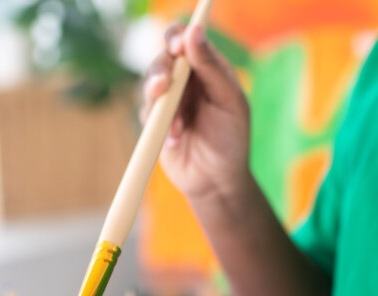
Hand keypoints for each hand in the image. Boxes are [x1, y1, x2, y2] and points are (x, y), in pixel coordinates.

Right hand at [141, 22, 251, 202]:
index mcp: (208, 68)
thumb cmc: (231, 140)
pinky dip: (159, 123)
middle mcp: (187, 80)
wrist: (216, 182)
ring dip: (158, 98)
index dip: (178, 37)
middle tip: (163, 86)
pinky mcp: (156, 120)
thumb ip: (212, 68)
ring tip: (176, 123)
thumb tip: (194, 31)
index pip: (187, 39)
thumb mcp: (229, 102)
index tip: (177, 47)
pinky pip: (146, 111)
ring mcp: (170, 100)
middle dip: (161, 70)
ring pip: (150, 82)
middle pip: (163, 58)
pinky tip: (175, 139)